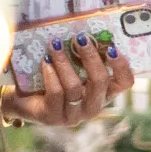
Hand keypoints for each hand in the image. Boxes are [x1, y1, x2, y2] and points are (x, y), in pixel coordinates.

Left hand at [1, 37, 135, 128]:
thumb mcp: (73, 69)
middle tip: (80, 39)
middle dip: (90, 57)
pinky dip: (50, 74)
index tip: (112, 48)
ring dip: (64, 62)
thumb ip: (83, 58)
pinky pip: (56, 93)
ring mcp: (74, 115)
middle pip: (99, 82)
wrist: (25, 100)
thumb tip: (85, 34)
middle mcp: (93, 107)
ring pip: (74, 87)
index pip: (125, 82)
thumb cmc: (55, 79)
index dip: (122, 66)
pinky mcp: (53, 117)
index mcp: (105, 94)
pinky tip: (45, 61)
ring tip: (54, 45)